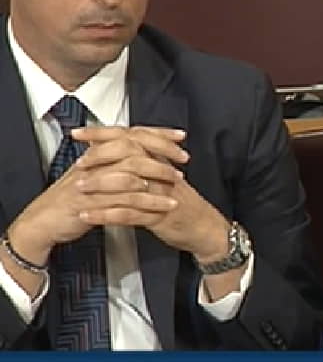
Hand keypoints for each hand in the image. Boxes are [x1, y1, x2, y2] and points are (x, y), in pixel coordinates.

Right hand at [7, 126, 184, 263]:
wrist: (44, 221)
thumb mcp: (92, 175)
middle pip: (132, 148)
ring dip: (158, 177)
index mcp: (97, 154)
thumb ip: (112, 162)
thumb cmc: (70, 199)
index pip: (130, 135)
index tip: (179, 135)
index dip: (156, 133)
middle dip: (162, 151)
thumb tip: (139, 152)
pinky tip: (165, 206)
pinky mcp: (92, 204)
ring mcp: (93, 183)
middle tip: (183, 158)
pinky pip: (125, 201)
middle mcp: (94, 164)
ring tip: (178, 181)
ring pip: (130, 173)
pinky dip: (148, 203)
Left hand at [72, 127, 227, 260]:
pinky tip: (88, 216)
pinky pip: (129, 213)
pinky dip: (105, 214)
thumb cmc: (182, 204)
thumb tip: (113, 149)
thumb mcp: (165, 177)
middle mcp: (161, 172)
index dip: (104, 133)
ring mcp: (161, 193)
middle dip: (99, 156)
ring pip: (128, 182)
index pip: (131, 137)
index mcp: (160, 160)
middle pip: (129, 154)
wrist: (206, 229)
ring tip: (78, 189)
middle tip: (78, 162)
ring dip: (100, 184)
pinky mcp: (159, 216)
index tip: (80, 133)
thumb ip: (143, 162)